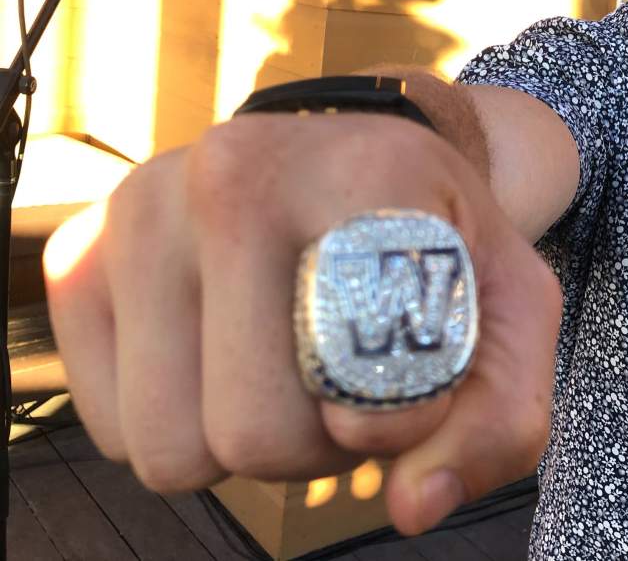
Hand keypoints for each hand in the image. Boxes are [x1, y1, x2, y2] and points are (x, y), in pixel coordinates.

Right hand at [43, 113, 561, 533]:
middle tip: (348, 378)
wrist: (353, 158)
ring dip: (246, 441)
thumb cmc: (434, 239)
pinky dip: (183, 422)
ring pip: (174, 449)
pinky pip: (115, 432)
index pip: (363, 385)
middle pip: (256, 437)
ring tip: (289, 366)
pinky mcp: (79, 256)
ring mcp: (141, 211)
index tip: (414, 367)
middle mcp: (235, 173)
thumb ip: (500, 418)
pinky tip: (225, 353)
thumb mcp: (511, 311)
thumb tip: (413, 506)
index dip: (401, 418)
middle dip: (319, 445)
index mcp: (363, 175)